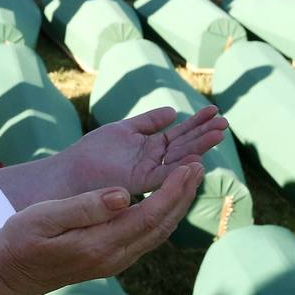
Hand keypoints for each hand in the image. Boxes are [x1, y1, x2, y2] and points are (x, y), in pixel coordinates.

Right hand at [0, 166, 204, 294]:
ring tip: (188, 180)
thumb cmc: (21, 240)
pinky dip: (161, 216)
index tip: (190, 166)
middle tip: (199, 166)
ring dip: (176, 207)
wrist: (9, 274)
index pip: (149, 215)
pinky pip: (146, 238)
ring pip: (156, 234)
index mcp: (100, 244)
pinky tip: (163, 201)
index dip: (173, 191)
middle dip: (182, 196)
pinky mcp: (109, 261)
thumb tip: (123, 195)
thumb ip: (85, 206)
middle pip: (161, 226)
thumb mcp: (45, 217)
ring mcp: (113, 263)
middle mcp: (114, 258)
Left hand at [60, 105, 226, 195]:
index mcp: (151, 149)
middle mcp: (154, 162)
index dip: (198, 124)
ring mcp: (148, 173)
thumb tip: (174, 111)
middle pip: (184, 146)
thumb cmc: (92, 153)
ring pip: (179, 160)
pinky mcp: (138, 183)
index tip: (215, 111)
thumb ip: (149, 122)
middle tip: (225, 122)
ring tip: (219, 134)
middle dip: (204, 134)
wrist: (69, 173)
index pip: (180, 135)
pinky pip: (164, 175)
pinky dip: (180, 168)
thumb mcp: (124, 130)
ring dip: (199, 147)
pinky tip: (197, 158)